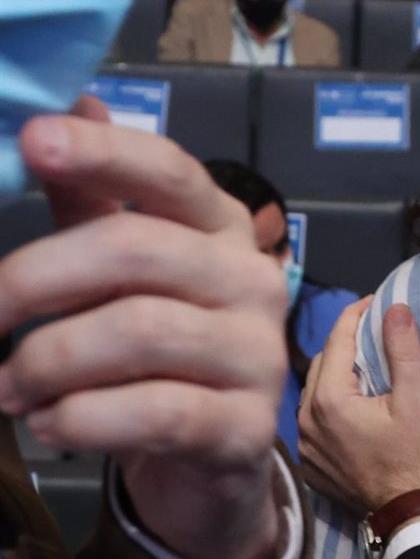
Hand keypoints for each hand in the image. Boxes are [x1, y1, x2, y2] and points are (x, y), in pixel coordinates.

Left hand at [0, 99, 287, 558]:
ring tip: (9, 389)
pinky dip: (81, 418)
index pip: (170, 172)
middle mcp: (252, 279)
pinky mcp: (245, 426)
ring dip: (46, 362)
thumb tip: (74, 102)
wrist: (210, 457)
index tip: (34, 141)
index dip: (104, 152)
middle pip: (136, 249)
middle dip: (34, 281)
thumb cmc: (157, 352)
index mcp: (220, 228)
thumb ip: (95, 200)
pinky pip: (153, 411)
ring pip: (138, 331)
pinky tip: (53, 423)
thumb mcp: (126, 274)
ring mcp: (256, 354)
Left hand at [299, 301, 419, 514]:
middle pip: (321, 362)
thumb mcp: (415, 400)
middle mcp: (306, 419)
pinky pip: (312, 419)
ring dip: (334, 373)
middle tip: (373, 332)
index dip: (356, 314)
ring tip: (363, 366)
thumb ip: (402, 352)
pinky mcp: (310, 462)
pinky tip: (351, 404)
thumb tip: (395, 308)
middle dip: (345, 343)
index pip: (336, 340)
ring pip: (313, 390)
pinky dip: (328, 403)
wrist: (406, 512)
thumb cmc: (415, 458)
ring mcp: (305, 444)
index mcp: (329, 399)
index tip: (375, 301)